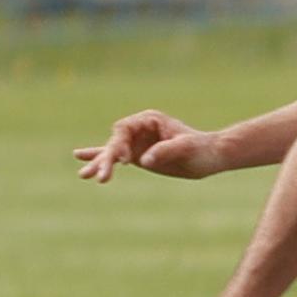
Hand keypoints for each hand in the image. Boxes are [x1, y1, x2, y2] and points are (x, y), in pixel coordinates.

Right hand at [75, 110, 221, 182]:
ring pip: (112, 152)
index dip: (118, 144)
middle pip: (115, 142)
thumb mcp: (186, 148)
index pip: (124, 129)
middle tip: (98, 176)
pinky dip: (102, 162)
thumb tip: (144, 160)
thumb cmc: (202, 149)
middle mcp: (139, 129)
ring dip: (98, 163)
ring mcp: (137, 143)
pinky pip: (117, 159)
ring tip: (83, 176)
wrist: (212, 156)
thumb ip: (165, 150)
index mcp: (149, 120)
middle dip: (105, 159)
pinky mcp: (138, 156)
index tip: (125, 159)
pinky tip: (84, 166)